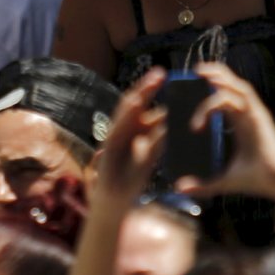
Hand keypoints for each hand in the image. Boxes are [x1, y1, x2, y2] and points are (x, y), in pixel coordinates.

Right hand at [88, 71, 168, 206]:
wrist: (115, 202)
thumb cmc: (131, 178)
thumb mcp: (150, 155)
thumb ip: (156, 137)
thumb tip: (164, 116)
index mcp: (132, 129)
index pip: (142, 105)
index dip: (152, 90)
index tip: (166, 76)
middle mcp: (122, 130)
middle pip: (133, 104)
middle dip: (146, 88)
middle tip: (161, 73)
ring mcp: (113, 138)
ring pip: (123, 114)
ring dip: (136, 97)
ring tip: (149, 84)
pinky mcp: (108, 149)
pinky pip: (116, 130)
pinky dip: (125, 117)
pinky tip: (134, 105)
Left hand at [179, 60, 274, 199]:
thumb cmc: (256, 179)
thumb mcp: (223, 179)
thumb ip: (202, 183)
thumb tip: (179, 188)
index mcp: (242, 126)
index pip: (226, 101)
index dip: (210, 93)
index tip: (191, 93)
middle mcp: (248, 117)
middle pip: (232, 89)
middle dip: (215, 77)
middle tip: (196, 71)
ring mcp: (254, 114)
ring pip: (237, 87)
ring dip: (220, 77)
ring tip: (201, 72)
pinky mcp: (258, 116)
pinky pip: (242, 96)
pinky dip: (227, 89)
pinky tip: (213, 86)